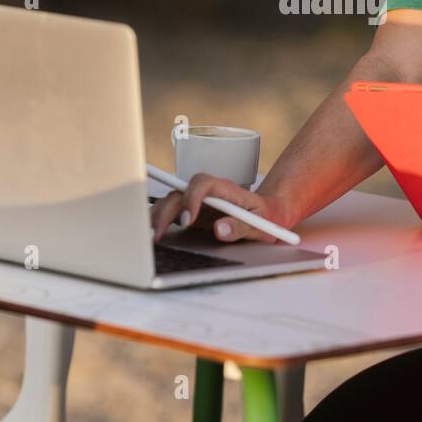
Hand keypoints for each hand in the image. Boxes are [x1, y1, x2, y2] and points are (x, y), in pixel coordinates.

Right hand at [150, 173, 293, 243]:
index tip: (187, 221)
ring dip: (158, 216)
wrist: (270, 214)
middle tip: (157, 235)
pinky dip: (160, 222)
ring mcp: (199, 202)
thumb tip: (220, 229)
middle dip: (166, 212)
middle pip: (180, 192)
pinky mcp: (193, 214)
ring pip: (171, 201)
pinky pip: (172, 213)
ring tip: (150, 238)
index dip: (192, 198)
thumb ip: (242, 227)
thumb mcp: (262, 224)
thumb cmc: (268, 217)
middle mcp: (208, 193)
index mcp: (226, 190)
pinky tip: (153, 236)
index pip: (203, 184)